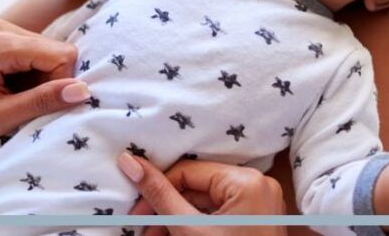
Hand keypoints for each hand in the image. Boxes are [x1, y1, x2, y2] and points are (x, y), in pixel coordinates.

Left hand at [0, 19, 86, 142]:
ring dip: (39, 76)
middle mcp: (2, 27)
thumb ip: (41, 102)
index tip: (35, 103)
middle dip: (49, 79)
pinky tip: (7, 84)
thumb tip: (82, 90)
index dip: (59, 83)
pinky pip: (33, 49)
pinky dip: (29, 70)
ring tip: (11, 94)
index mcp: (1, 44)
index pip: (62, 55)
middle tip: (21, 101)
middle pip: (56, 49)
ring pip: (47, 49)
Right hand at [119, 153, 287, 235]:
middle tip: (142, 228)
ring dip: (177, 219)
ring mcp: (259, 204)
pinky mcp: (255, 221)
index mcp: (246, 181)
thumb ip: (159, 193)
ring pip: (205, 203)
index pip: (187, 171)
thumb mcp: (189, 229)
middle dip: (166, 209)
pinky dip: (196, 225)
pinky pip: (218, 214)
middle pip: (196, 187)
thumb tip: (129, 161)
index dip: (157, 189)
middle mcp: (257, 185)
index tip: (136, 212)